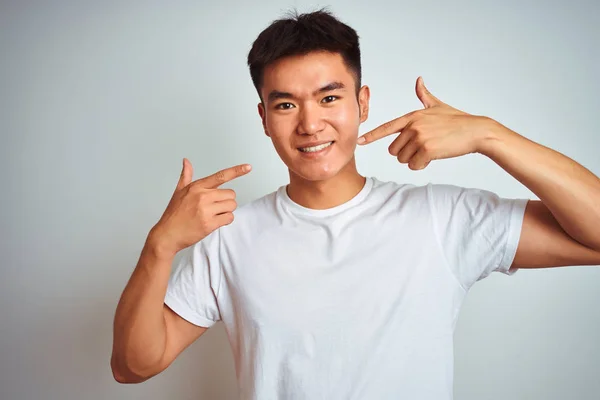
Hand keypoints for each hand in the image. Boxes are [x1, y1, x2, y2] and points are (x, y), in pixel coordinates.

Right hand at [149, 158, 251, 255]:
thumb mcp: (178, 191)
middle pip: (231, 194)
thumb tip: (186, 161)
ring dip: (226, 211)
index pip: (220, 176)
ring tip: (213, 215)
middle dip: (226, 201)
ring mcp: (206, 210)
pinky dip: (225, 220)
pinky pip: (229, 218)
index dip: (236, 171)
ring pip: (231, 206)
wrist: (167, 234)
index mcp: (197, 187)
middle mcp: (202, 196)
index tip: (248, 167)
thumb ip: (186, 176)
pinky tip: (215, 222)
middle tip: (214, 207)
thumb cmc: (174, 214)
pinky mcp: (209, 224)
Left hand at [357, 77, 490, 169]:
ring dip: (414, 159)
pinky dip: (422, 165)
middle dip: (406, 153)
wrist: (476, 131)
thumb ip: (424, 95)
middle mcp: (412, 126)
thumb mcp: (438, 105)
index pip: (386, 127)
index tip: (359, 141)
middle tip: (423, 147)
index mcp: (412, 116)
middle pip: (394, 150)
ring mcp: (419, 137)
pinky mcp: (426, 150)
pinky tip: (434, 156)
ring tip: (430, 149)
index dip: (372, 136)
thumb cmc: (457, 120)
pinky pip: (414, 165)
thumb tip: (419, 80)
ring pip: (403, 159)